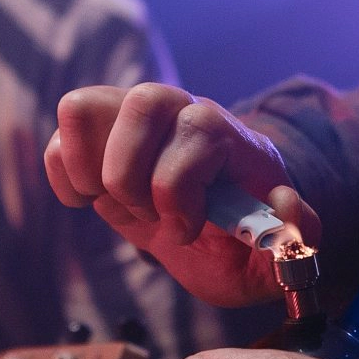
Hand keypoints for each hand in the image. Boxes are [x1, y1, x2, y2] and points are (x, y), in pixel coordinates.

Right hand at [45, 83, 320, 307]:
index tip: (186, 231)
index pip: (198, 132)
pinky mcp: (96, 134)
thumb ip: (297, 236)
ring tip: (116, 204)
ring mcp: (132, 117)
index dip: (180, 191)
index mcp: (228, 137)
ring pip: (85, 107)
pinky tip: (93, 202)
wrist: (211, 235)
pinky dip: (66, 177)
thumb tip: (287, 206)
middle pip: (142, 103)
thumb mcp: (276, 255)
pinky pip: (60, 133)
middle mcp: (180, 111)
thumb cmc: (241, 241)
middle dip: (134, 178)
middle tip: (148, 216)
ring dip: (92, 172)